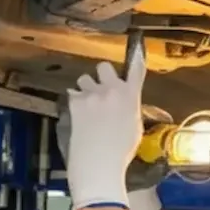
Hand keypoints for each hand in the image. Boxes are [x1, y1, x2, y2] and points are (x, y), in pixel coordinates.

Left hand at [64, 41, 147, 209]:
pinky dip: (74, 101)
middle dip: (101, 76)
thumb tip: (123, 103)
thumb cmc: (121, 152)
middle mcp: (112, 89)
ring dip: (85, 88)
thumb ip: (129, 108)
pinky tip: (77, 114)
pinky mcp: (76, 102)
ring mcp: (92, 94)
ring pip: (84, 79)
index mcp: (131, 96)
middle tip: (100, 90)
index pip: (136, 70)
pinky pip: (72, 93)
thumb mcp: (134, 128)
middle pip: (104, 66)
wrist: (99, 163)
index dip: (136, 57)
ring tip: (87, 105)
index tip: (136, 46)